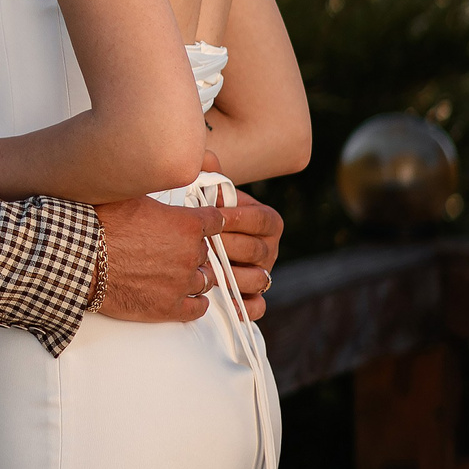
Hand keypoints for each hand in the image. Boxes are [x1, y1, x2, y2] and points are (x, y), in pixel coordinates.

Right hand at [92, 162, 282, 323]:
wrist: (77, 256)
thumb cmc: (98, 222)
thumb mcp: (130, 195)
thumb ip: (155, 194)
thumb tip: (156, 178)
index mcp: (186, 225)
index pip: (215, 222)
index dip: (207, 222)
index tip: (203, 223)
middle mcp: (189, 254)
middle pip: (207, 252)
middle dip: (193, 250)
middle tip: (173, 248)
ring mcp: (180, 283)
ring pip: (205, 280)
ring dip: (194, 275)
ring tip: (177, 272)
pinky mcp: (167, 307)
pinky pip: (197, 309)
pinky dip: (195, 303)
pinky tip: (188, 297)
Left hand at [205, 150, 280, 319]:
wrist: (198, 238)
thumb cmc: (204, 212)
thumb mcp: (207, 191)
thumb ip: (208, 173)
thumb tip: (205, 158)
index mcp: (267, 221)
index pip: (263, 219)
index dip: (240, 218)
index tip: (215, 217)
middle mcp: (269, 249)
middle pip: (257, 251)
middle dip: (228, 247)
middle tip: (201, 246)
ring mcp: (263, 274)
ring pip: (259, 280)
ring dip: (233, 278)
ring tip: (207, 272)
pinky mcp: (254, 297)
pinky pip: (258, 308)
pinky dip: (245, 309)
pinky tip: (226, 305)